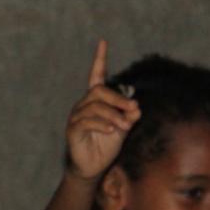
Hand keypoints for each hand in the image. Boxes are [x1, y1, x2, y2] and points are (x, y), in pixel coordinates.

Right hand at [64, 40, 137, 181]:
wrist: (93, 167)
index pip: (96, 76)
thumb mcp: (123, 129)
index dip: (100, 59)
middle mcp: (84, 105)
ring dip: (114, 115)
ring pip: (95, 107)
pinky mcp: (73, 130)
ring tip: (124, 126)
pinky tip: (112, 131)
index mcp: (96, 101)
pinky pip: (87, 121)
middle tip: (133, 109)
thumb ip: (129, 117)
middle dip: (118, 98)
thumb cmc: (106, 145)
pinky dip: (103, 124)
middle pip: (99, 91)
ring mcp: (76, 117)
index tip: (103, 42)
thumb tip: (137, 108)